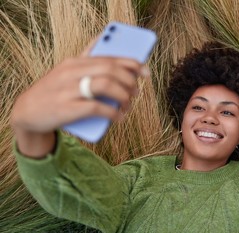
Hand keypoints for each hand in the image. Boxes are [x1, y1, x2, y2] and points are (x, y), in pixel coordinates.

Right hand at [11, 39, 146, 156]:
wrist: (27, 112)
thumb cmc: (54, 91)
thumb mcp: (67, 72)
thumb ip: (86, 60)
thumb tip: (104, 43)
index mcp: (75, 62)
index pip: (109, 57)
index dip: (131, 64)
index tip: (145, 72)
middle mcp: (72, 72)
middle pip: (110, 70)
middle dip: (129, 81)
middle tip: (136, 93)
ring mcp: (69, 90)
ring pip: (106, 85)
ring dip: (123, 96)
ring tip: (128, 105)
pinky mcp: (67, 108)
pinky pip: (97, 108)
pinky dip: (113, 113)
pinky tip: (119, 117)